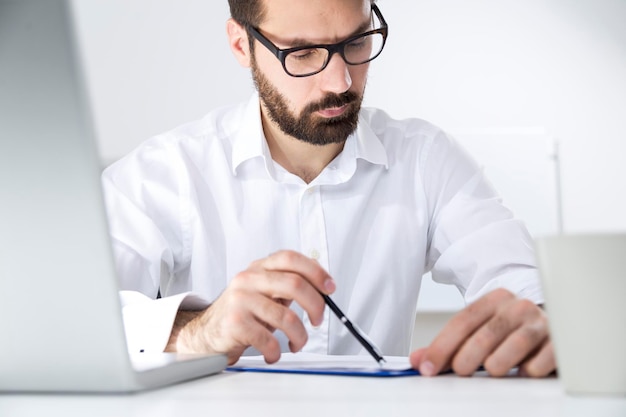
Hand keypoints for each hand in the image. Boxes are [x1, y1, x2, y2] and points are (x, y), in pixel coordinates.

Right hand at [166, 250, 334, 364]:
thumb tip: (323, 288)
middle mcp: (249, 279)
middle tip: (318, 320)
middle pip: (295, 284)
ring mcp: (240, 299)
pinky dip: (277, 351)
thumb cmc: (242, 312)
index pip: (291, 259)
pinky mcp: (235, 322)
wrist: (206, 333)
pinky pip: (269, 339)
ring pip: (286, 317)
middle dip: (316, 306)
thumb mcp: (264, 291)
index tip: (330, 288)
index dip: (316, 271)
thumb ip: (288, 285)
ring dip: (300, 336)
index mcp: (259, 268)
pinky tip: (274, 353)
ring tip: (297, 343)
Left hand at [409, 288, 555, 376]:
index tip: (427, 367)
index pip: (463, 321)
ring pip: (514, 345)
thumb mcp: (479, 332)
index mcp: (495, 299)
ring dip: (497, 363)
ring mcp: (541, 323)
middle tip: (459, 372)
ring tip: (491, 370)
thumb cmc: (511, 331)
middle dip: (467, 357)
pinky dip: (529, 370)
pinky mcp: (560, 343)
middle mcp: (518, 307)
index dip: (442, 346)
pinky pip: (541, 361)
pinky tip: (522, 372)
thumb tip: (419, 361)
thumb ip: (449, 346)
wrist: (553, 325)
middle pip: (485, 333)